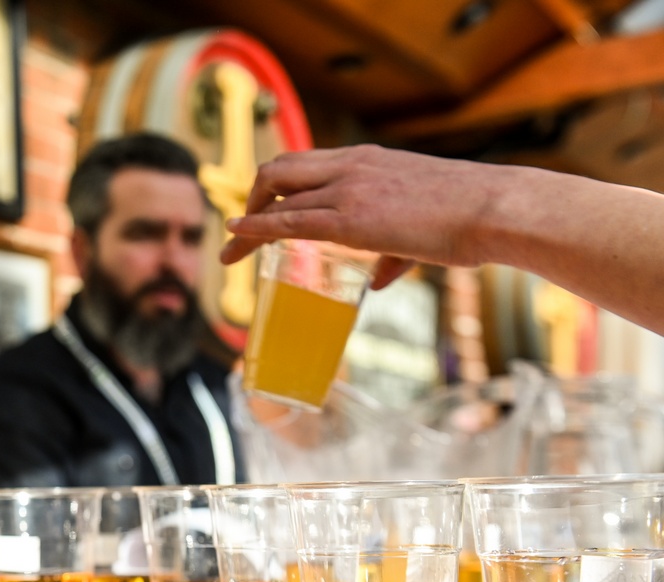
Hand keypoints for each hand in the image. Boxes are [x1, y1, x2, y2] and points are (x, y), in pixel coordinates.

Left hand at [219, 144, 506, 283]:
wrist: (494, 209)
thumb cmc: (469, 219)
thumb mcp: (423, 226)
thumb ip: (393, 253)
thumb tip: (376, 280)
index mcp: (366, 159)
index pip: (305, 163)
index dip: (276, 186)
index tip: (259, 210)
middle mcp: (350, 166)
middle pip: (278, 169)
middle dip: (253, 198)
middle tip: (241, 232)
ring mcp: (347, 189)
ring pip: (275, 190)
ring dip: (247, 220)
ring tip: (230, 250)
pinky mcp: (350, 220)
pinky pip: (288, 221)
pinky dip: (255, 229)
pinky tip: (236, 238)